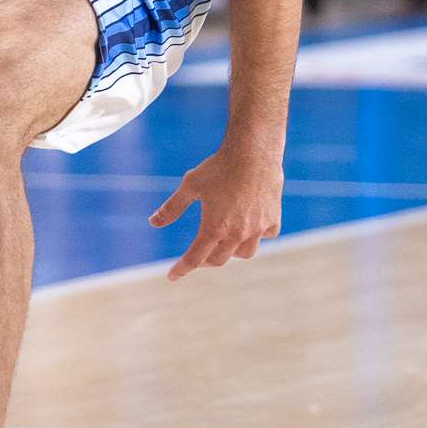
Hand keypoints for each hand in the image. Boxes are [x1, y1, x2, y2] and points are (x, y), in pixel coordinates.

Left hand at [151, 144, 282, 279]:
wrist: (253, 151)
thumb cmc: (219, 166)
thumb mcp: (190, 185)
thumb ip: (172, 207)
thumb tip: (153, 222)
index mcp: (214, 228)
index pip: (195, 258)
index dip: (182, 269)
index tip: (172, 276)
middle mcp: (236, 233)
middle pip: (219, 259)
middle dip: (206, 260)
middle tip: (199, 254)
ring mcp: (257, 228)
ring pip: (245, 253)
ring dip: (232, 252)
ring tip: (225, 242)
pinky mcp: (273, 218)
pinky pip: (266, 235)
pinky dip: (257, 235)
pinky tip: (251, 226)